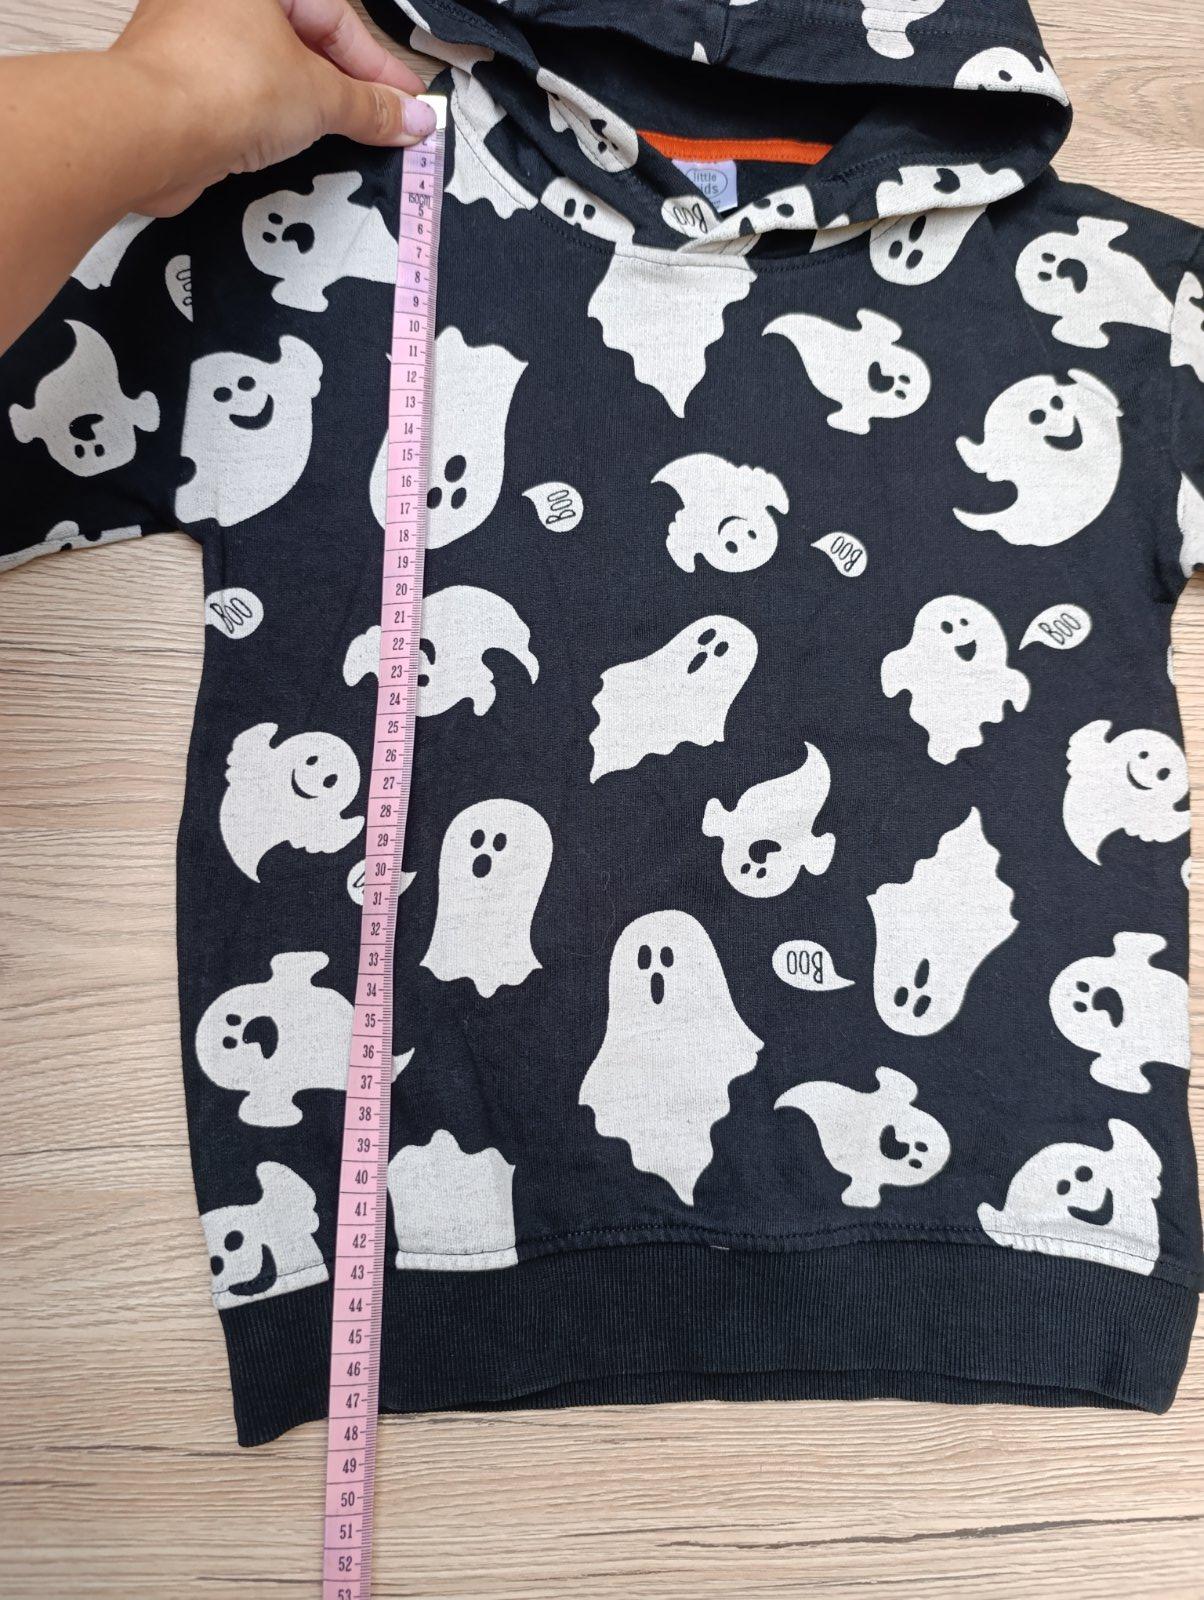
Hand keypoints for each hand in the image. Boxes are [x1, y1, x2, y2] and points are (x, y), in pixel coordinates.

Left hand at [113, 0, 433, 214]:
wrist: (148, 133)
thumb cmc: (218, 85)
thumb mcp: (320, 97)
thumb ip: (371, 109)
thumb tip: (410, 118)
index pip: (335, 18)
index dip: (377, 68)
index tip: (405, 105)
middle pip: (305, 42)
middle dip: (348, 89)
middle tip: (384, 125)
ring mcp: (194, 38)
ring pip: (273, 71)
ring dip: (313, 108)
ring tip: (345, 139)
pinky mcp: (182, 83)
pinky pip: (243, 96)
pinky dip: (274, 121)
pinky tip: (295, 146)